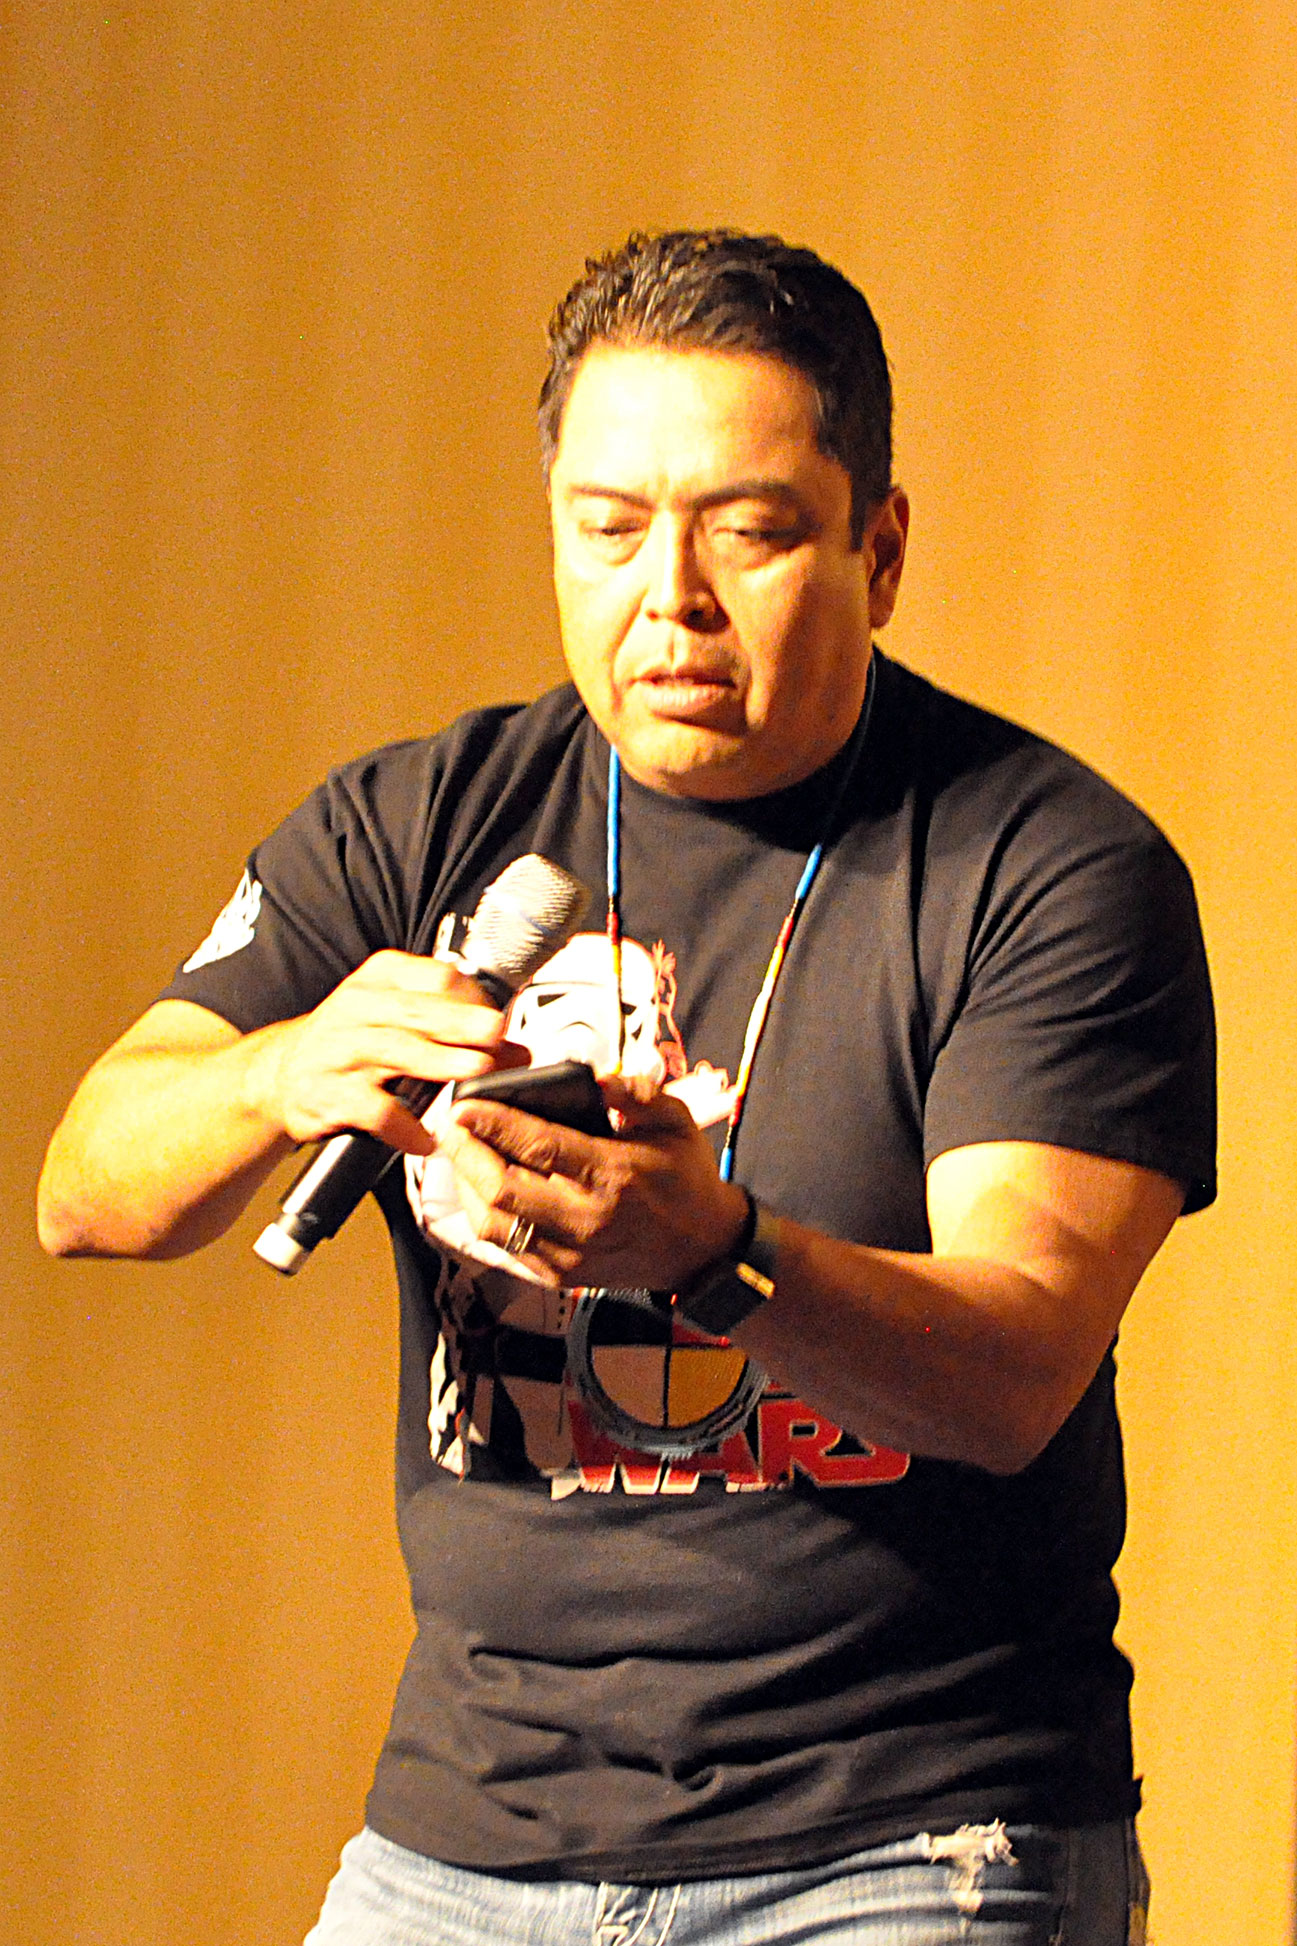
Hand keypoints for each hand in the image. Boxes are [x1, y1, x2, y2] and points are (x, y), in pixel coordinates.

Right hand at [253, 952, 524, 1152]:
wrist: (280, 1075)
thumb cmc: (350, 1042)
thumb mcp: (397, 1019)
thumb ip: (455, 1029)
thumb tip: (517, 1050)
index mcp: (381, 979)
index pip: (437, 978)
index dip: (474, 1000)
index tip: (500, 1022)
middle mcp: (357, 1008)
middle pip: (419, 1012)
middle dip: (462, 1024)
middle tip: (497, 1035)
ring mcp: (339, 1051)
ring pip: (396, 1052)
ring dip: (441, 1063)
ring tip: (476, 1073)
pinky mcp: (327, 1095)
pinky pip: (372, 1110)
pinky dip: (403, 1126)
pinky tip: (426, 1138)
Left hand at [438, 1074, 749, 1287]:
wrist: (702, 1249)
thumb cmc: (685, 1179)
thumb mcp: (675, 1121)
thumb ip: (636, 1094)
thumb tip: (597, 1080)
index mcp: (614, 1175)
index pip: (537, 1146)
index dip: (492, 1123)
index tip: (463, 1105)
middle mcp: (587, 1218)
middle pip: (501, 1189)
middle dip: (465, 1153)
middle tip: (452, 1125)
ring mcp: (571, 1253)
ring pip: (493, 1223)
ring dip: (466, 1186)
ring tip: (460, 1154)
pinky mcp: (562, 1274)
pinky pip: (505, 1246)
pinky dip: (482, 1215)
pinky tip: (479, 1188)